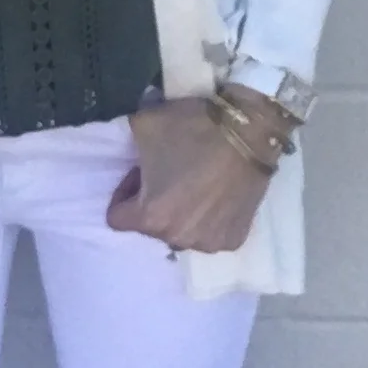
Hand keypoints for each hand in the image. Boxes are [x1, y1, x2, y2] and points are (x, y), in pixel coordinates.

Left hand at [105, 93, 284, 254]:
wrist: (251, 131)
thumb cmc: (193, 129)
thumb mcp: (143, 125)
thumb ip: (126, 144)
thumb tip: (131, 149)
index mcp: (150, 216)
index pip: (117, 217)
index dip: (124, 192)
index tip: (140, 173)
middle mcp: (177, 238)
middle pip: (151, 226)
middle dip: (153, 202)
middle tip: (169, 174)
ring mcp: (208, 242)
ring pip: (181, 232)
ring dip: (182, 213)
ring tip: (196, 184)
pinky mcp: (234, 239)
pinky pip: (210, 233)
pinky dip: (210, 219)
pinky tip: (218, 194)